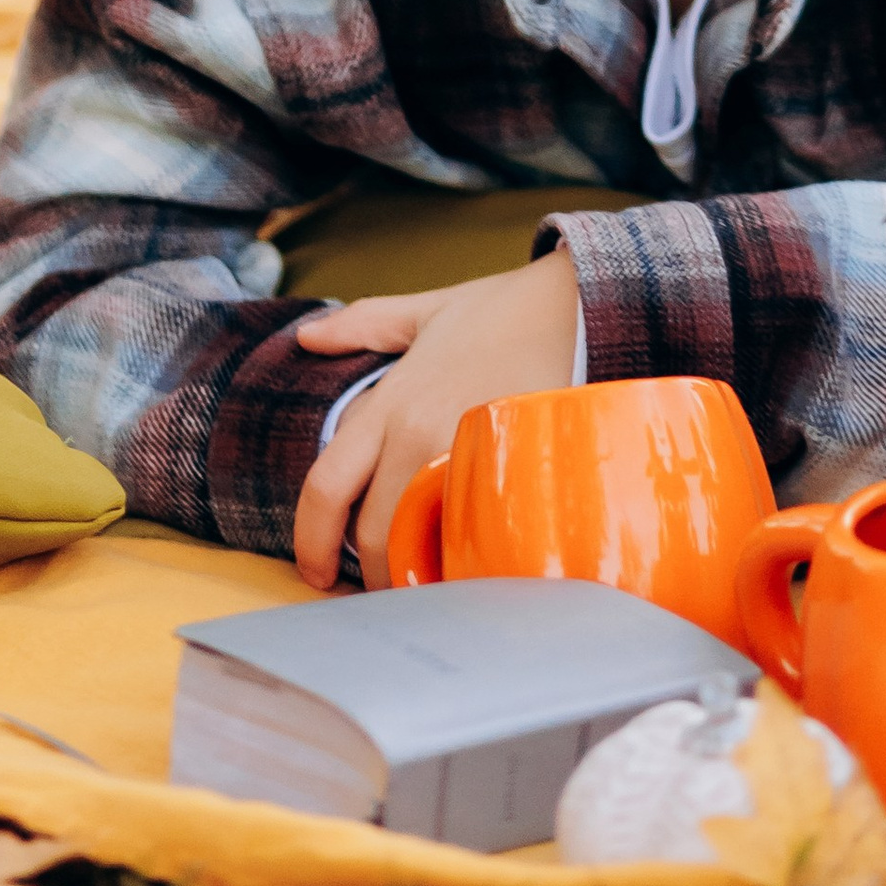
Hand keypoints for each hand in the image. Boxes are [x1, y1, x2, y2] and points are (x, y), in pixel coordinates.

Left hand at [290, 255, 580, 588]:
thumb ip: (363, 325)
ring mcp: (466, 457)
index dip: (311, 540)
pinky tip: (470, 561)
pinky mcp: (511, 473)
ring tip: (425, 575)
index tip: (317, 571)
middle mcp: (419, 434)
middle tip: (383, 579)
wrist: (579, 306)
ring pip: (421, 542)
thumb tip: (307, 336)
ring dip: (416, 570)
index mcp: (391, 401)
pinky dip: (464, 558)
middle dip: (373, 570)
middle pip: (374, 531)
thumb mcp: (427, 309)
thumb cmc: (505, 309)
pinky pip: (474, 535)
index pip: (327, 486)